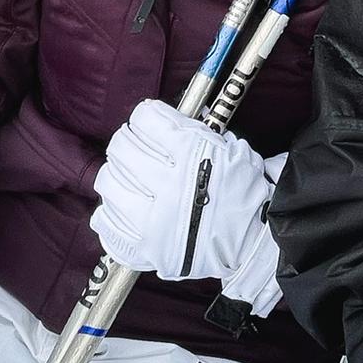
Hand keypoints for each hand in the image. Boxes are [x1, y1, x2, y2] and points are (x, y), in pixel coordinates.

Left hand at [91, 99, 284, 309]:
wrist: (255, 243)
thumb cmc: (246, 195)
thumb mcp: (234, 151)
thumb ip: (201, 132)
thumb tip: (171, 116)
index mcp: (193, 154)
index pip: (147, 119)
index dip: (145, 115)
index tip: (147, 119)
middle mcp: (169, 184)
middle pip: (122, 147)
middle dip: (126, 139)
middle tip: (133, 143)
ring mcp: (154, 219)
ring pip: (109, 182)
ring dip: (115, 173)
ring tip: (126, 175)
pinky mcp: (146, 247)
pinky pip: (107, 223)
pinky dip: (109, 211)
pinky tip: (121, 204)